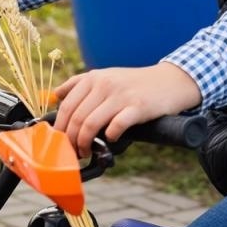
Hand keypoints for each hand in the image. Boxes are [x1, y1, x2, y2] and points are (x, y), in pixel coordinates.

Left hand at [52, 63, 201, 156]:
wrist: (171, 80)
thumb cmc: (136, 83)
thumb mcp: (107, 75)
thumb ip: (81, 83)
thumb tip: (55, 95)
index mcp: (94, 77)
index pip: (66, 106)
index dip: (60, 128)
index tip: (60, 142)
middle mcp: (105, 84)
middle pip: (76, 118)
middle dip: (71, 140)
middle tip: (73, 151)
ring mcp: (122, 95)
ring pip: (90, 124)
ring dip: (85, 143)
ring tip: (86, 151)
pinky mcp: (138, 106)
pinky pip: (116, 126)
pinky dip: (109, 137)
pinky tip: (111, 139)